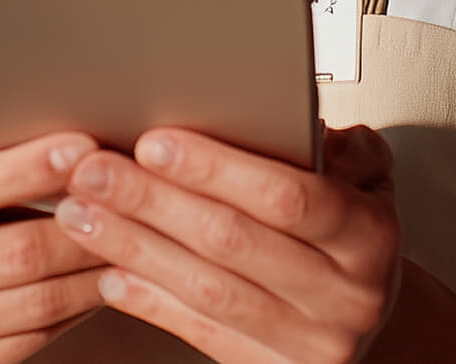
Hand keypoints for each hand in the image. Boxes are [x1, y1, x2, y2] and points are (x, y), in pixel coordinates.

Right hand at [0, 99, 108, 363]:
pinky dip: (75, 311)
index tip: (78, 147)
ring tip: (126, 241)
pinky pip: (32, 341)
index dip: (24, 169)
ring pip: (33, 303)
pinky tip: (98, 284)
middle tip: (122, 197)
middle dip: (78, 224)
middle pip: (11, 253)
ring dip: (87, 272)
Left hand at [52, 124, 402, 363]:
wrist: (372, 315)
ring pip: (206, 291)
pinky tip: (112, 271)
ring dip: (134, 248)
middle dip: (153, 201)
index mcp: (368, 237)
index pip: (288, 197)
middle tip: (95, 169)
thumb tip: (288, 114)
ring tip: (82, 214)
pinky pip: (199, 334)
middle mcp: (343, 297)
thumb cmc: (355, 227)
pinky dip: (150, 300)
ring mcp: (307, 345)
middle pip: (232, 243)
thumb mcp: (370, 173)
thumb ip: (338, 143)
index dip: (217, 168)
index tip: (156, 141)